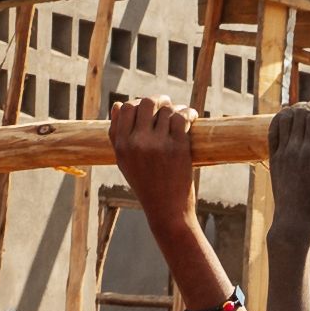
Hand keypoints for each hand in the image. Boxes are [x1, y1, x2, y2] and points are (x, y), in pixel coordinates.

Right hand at [108, 98, 199, 238]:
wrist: (167, 210)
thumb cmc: (147, 185)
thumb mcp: (124, 162)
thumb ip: (118, 134)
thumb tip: (118, 105)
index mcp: (121, 145)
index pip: (125, 108)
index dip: (138, 103)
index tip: (149, 110)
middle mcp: (137, 143)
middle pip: (146, 103)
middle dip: (158, 100)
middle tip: (167, 105)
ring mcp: (158, 144)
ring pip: (167, 109)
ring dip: (176, 107)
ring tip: (182, 113)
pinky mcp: (178, 147)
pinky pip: (182, 118)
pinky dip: (189, 113)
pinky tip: (191, 116)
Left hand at [267, 102, 309, 243]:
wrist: (294, 219)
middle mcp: (294, 149)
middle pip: (300, 114)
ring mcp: (281, 152)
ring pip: (284, 119)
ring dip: (295, 109)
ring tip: (307, 110)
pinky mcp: (273, 158)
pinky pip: (272, 131)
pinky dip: (280, 119)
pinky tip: (288, 117)